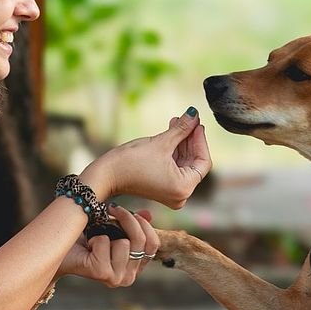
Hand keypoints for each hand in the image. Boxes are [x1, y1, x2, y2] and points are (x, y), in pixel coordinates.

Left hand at [58, 206, 159, 287]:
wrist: (58, 251)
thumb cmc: (85, 239)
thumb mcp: (112, 229)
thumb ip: (132, 225)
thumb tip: (148, 214)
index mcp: (135, 268)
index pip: (152, 245)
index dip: (144, 225)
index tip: (131, 211)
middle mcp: (128, 277)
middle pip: (141, 241)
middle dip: (127, 219)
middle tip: (112, 209)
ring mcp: (116, 278)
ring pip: (124, 242)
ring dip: (106, 233)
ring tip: (94, 238)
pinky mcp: (102, 274)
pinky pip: (105, 243)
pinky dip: (94, 239)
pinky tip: (87, 247)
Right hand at [83, 109, 211, 208]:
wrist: (107, 175)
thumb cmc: (131, 162)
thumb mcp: (161, 142)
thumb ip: (182, 128)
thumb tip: (194, 114)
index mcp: (184, 188)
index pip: (203, 162)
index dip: (200, 140)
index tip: (197, 123)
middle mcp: (181, 195)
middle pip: (194, 163)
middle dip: (190, 140)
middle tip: (189, 119)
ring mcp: (172, 193)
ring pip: (184, 163)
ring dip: (181, 143)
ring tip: (177, 122)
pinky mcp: (163, 188)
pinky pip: (175, 168)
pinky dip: (174, 152)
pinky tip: (171, 133)